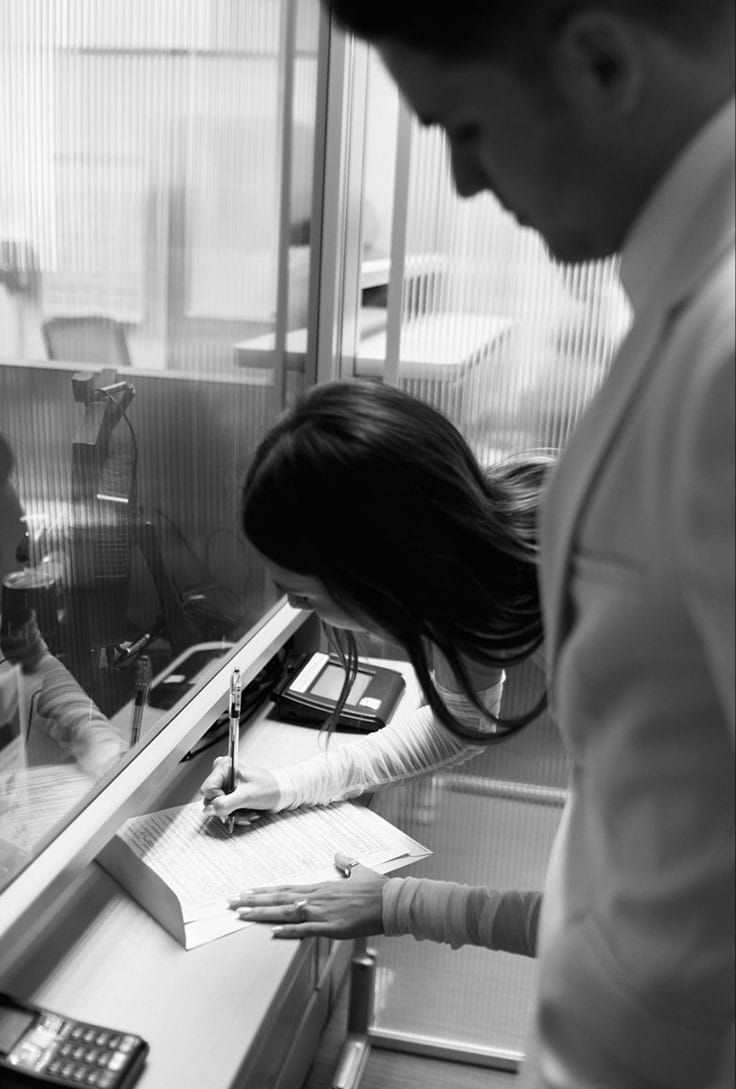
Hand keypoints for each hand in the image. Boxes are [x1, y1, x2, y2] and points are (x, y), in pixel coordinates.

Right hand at [200, 757, 278, 824]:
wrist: (282, 793)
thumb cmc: (270, 787)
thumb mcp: (247, 796)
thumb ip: (225, 804)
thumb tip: (208, 810)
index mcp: (225, 767)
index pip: (207, 789)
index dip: (217, 800)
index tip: (230, 805)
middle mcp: (223, 775)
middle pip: (211, 800)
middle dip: (227, 810)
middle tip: (241, 810)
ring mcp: (226, 786)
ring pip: (218, 808)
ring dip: (234, 814)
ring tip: (249, 811)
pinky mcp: (231, 796)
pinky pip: (226, 810)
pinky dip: (237, 815)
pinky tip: (248, 812)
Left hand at [227, 851, 387, 938]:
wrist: (391, 902)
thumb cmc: (377, 888)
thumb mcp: (360, 870)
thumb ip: (347, 862)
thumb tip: (339, 854)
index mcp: (321, 887)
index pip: (286, 888)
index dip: (264, 891)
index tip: (246, 891)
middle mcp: (317, 898)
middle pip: (279, 899)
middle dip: (253, 901)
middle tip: (231, 902)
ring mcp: (323, 912)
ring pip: (286, 913)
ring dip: (262, 914)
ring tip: (242, 915)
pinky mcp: (332, 927)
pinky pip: (306, 930)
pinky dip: (288, 931)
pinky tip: (273, 933)